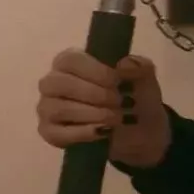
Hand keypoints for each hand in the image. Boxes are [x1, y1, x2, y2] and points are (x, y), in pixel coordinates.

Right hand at [35, 50, 171, 168]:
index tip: (118, 82)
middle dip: (94, 94)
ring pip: (57, 108)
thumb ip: (140, 68)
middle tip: (119, 102)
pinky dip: (82, 133)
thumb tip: (124, 64)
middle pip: (58, 83)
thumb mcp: (146, 81)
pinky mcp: (50, 132)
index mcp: (72, 62)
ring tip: (116, 118)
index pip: (70, 60)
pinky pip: (57, 133)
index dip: (95, 71)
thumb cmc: (136, 99)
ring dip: (91, 114)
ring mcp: (48, 108)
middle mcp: (54, 82)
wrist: (141, 134)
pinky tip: (102, 132)